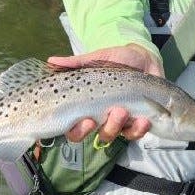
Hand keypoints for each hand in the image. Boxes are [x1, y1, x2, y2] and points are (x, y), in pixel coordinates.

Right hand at [47, 44, 163, 143]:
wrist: (144, 58)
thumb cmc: (117, 60)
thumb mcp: (97, 60)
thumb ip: (76, 64)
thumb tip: (50, 61)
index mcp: (89, 107)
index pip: (75, 128)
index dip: (77, 130)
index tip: (85, 121)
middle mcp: (103, 118)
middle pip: (96, 136)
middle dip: (103, 129)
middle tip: (110, 113)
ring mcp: (121, 121)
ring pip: (115, 135)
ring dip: (118, 125)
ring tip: (123, 110)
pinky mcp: (139, 121)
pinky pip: (136, 133)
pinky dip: (139, 129)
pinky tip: (143, 120)